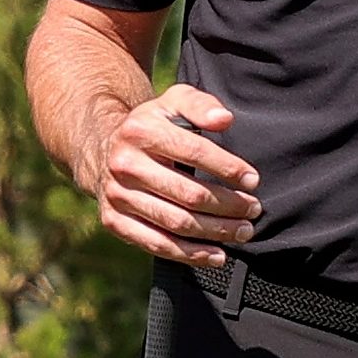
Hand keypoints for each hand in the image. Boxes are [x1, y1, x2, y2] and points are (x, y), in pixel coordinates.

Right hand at [76, 85, 259, 267]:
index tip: (252, 180)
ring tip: (242, 231)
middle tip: (254, 210)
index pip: (193, 152)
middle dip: (228, 205)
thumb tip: (224, 120)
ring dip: (215, 232)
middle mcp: (124, 164)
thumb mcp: (173, 102)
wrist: (103, 148)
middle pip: (188, 194)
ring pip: (176, 222)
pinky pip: (156, 244)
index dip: (227, 168)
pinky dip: (190, 254)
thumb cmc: (152, 126)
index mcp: (141, 131)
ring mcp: (117, 196)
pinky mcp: (113, 221)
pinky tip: (217, 255)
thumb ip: (200, 105)